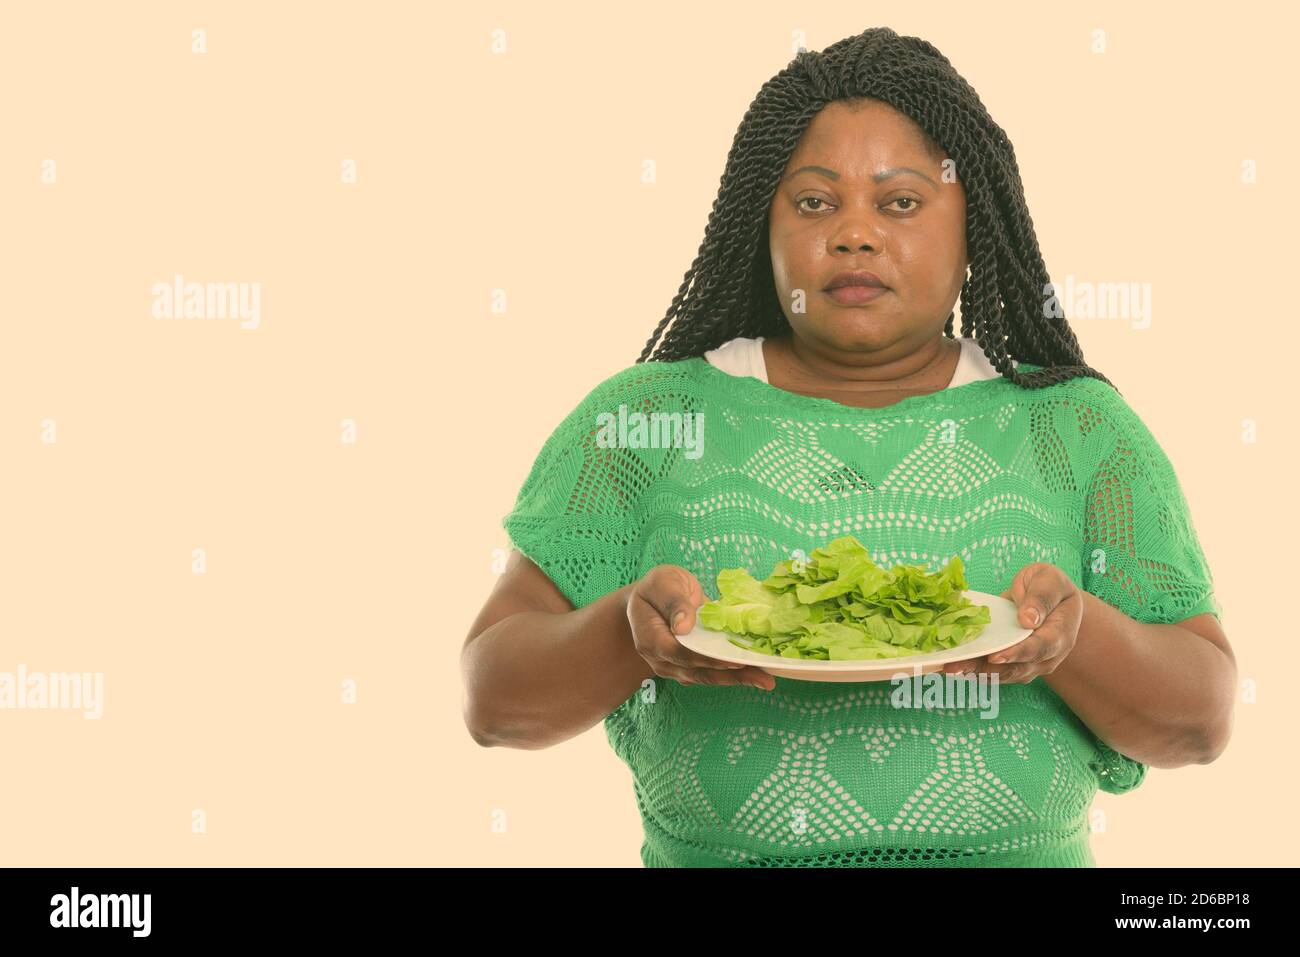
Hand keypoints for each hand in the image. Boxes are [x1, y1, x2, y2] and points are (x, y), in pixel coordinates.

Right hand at [626, 564, 775, 690]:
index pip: (679, 654)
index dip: (706, 659)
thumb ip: (674, 602)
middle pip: (697, 671)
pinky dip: (733, 674)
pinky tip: (755, 673)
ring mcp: (675, 666)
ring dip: (737, 680)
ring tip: (766, 680)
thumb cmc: (658, 587)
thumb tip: (683, 626)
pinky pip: (711, 672)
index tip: (734, 660)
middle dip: (731, 676)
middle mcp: (660, 659)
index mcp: (650, 637)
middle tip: (763, 678)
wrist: (652, 599)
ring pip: (706, 677)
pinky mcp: (689, 666)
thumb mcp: (663, 583)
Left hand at [941, 562, 1082, 683]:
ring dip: (975, 673)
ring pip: (1003, 674)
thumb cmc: (1048, 586)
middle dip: (985, 669)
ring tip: (949, 669)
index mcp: (1060, 634)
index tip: (995, 657)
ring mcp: (1030, 665)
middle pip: (1017, 668)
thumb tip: (1029, 619)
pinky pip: (995, 672)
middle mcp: (1047, 657)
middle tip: (956, 667)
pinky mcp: (1013, 665)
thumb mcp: (1049, 580)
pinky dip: (974, 670)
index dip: (1017, 654)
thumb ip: (1041, 597)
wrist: (1050, 600)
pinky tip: (952, 666)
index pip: (1039, 648)